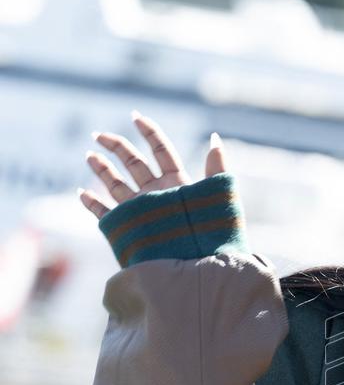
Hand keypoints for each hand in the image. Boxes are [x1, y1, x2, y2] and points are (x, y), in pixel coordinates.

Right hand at [78, 110, 227, 219]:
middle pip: (135, 164)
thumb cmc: (213, 234)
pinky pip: (107, 214)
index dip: (149, 132)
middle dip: (117, 147)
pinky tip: (82, 193)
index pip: (162, 151)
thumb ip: (217, 167)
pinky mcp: (131, 229)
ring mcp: (143, 211)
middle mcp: (159, 194)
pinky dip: (93, 204)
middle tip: (99, 135)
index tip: (136, 116)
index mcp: (179, 183)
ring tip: (90, 155)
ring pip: (118, 185)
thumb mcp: (219, 196)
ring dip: (102, 170)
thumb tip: (216, 137)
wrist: (199, 268)